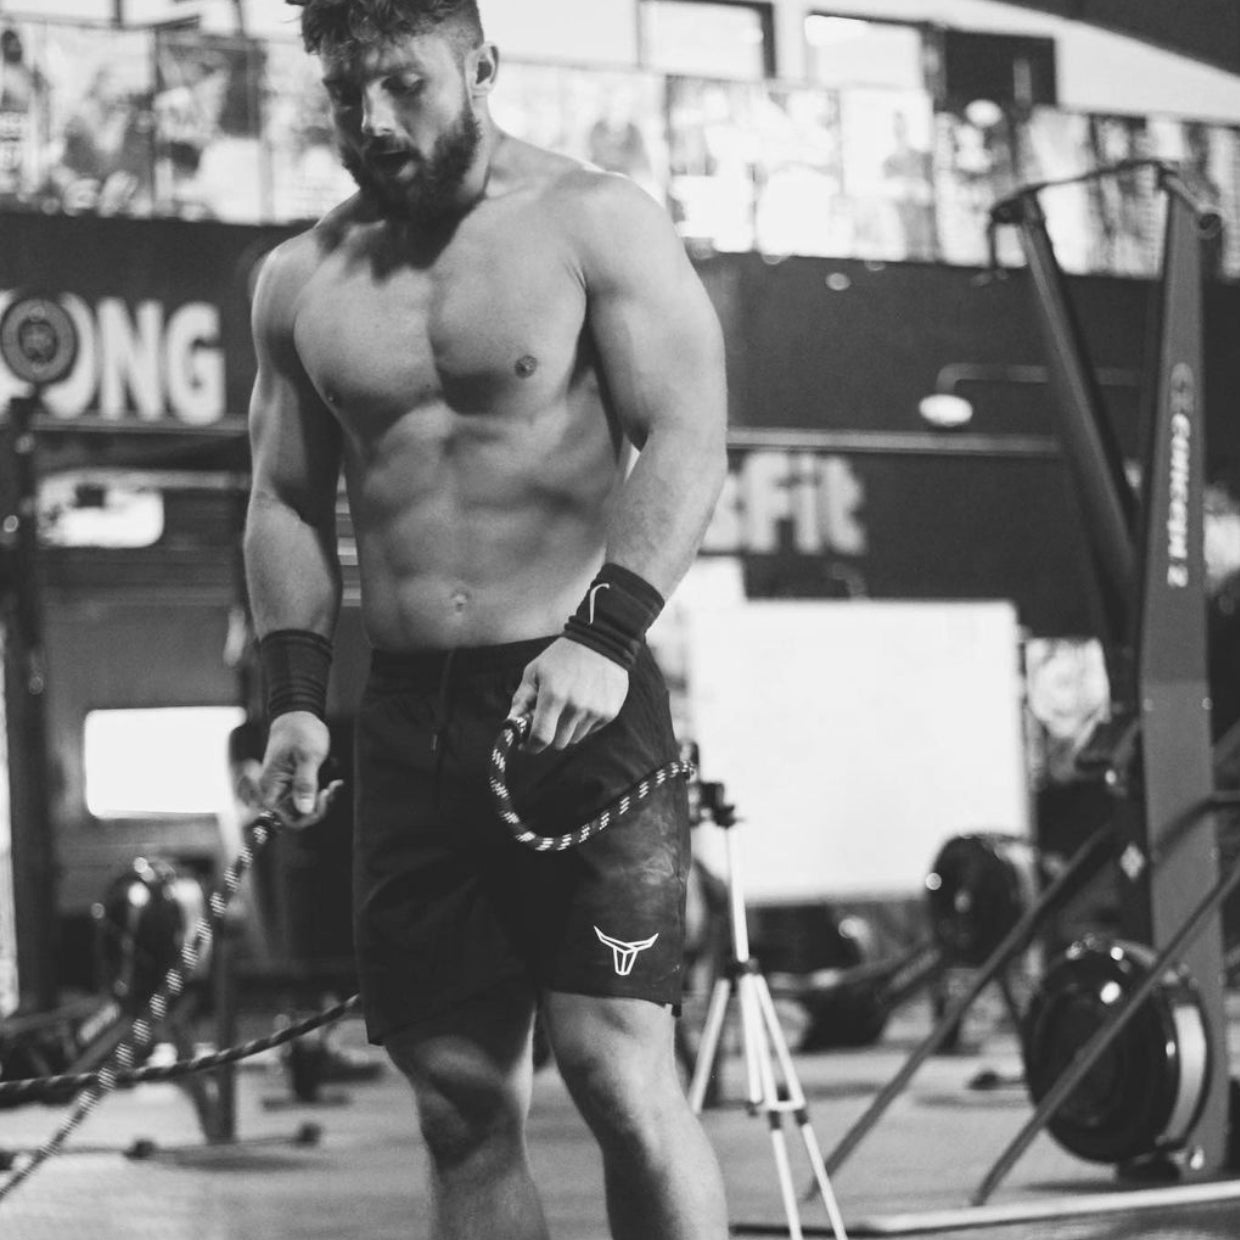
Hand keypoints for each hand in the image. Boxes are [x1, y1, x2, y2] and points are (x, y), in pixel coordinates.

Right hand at [257, 711, 342, 828]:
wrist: (299, 717)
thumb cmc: (300, 733)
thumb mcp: (307, 757)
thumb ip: (305, 784)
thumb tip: (304, 810)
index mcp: (272, 786)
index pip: (285, 817)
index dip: (306, 816)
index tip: (322, 797)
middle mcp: (278, 791)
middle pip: (298, 815)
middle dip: (318, 807)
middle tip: (332, 790)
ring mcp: (288, 788)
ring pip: (307, 807)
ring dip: (324, 800)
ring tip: (336, 784)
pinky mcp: (298, 784)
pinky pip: (311, 797)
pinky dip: (325, 792)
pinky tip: (335, 783)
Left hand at [509, 637, 628, 752]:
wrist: (601, 641)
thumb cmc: (561, 656)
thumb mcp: (535, 671)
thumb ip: (521, 699)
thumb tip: (510, 724)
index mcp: (554, 696)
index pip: (541, 737)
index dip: (532, 746)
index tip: (528, 744)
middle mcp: (576, 706)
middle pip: (559, 743)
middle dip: (550, 735)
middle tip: (549, 719)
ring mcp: (595, 711)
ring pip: (575, 738)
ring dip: (568, 729)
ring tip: (569, 705)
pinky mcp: (609, 712)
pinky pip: (591, 730)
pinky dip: (584, 723)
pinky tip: (585, 701)